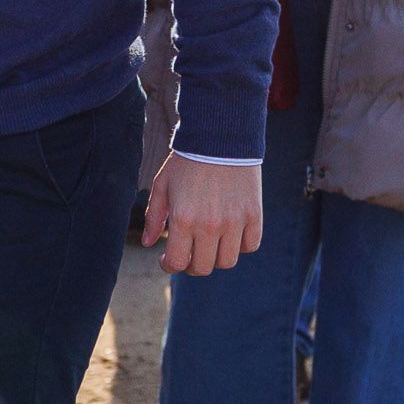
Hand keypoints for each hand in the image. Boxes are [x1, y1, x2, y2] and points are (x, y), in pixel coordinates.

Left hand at [142, 155, 261, 276]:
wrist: (221, 136)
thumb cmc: (187, 161)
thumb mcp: (162, 185)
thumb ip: (154, 216)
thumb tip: (149, 243)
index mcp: (183, 219)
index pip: (178, 263)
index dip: (170, 265)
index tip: (168, 259)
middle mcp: (209, 225)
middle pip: (203, 268)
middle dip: (191, 265)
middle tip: (188, 253)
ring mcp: (234, 221)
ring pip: (227, 261)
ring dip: (216, 257)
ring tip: (210, 244)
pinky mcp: (254, 214)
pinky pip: (250, 245)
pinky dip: (240, 245)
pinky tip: (230, 234)